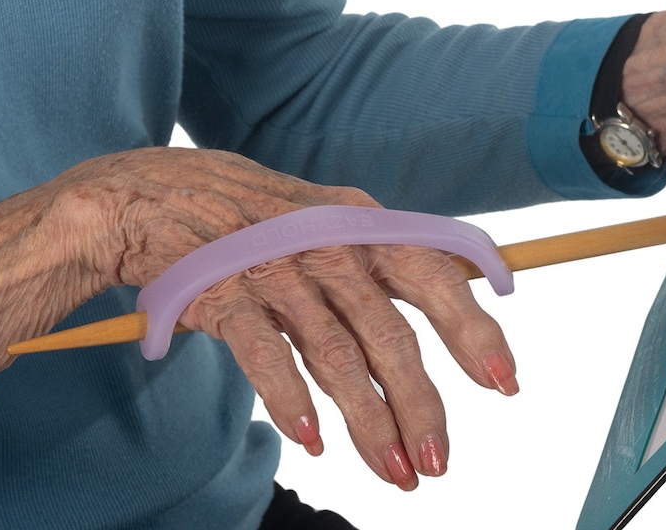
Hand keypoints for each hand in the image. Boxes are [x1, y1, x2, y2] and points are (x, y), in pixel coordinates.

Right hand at [0, 148, 516, 491]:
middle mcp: (328, 241)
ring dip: (367, 419)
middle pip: (388, 326)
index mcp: (361, 220)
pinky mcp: (223, 290)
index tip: (506, 382)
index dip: (472, 328)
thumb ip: (386, 256)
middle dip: (421, 398)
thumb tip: (464, 289)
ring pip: (334, 351)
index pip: (434, 272)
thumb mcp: (333, 218)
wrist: (158, 192)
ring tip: (395, 473)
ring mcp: (275, 264)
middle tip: (440, 463)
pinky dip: (290, 399)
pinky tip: (313, 440)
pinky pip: (265, 353)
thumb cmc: (261, 216)